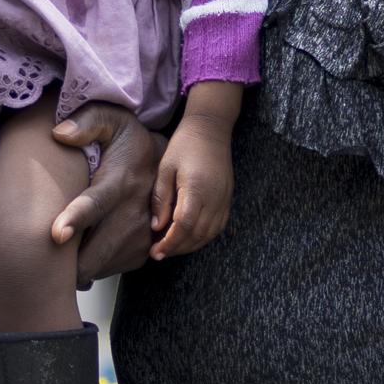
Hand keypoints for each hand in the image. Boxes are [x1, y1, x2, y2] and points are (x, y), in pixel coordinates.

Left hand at [48, 105, 161, 281]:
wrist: (168, 161)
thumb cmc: (127, 141)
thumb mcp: (113, 119)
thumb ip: (88, 121)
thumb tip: (59, 134)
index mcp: (120, 181)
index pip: (96, 202)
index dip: (76, 219)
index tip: (56, 235)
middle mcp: (135, 213)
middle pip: (96, 252)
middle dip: (67, 264)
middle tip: (41, 261)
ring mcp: (142, 236)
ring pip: (100, 267)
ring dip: (78, 266)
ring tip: (62, 252)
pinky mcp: (144, 251)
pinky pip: (110, 270)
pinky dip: (93, 266)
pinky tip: (83, 249)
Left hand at [149, 109, 234, 258]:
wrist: (211, 130)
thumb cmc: (184, 145)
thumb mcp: (165, 168)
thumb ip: (161, 198)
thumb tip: (157, 227)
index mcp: (196, 188)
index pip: (184, 225)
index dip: (170, 242)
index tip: (155, 252)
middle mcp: (214, 198)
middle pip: (197, 234)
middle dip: (177, 248)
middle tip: (158, 253)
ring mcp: (224, 200)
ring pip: (208, 234)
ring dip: (189, 245)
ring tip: (170, 248)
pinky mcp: (228, 200)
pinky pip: (217, 227)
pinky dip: (202, 237)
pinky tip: (187, 238)